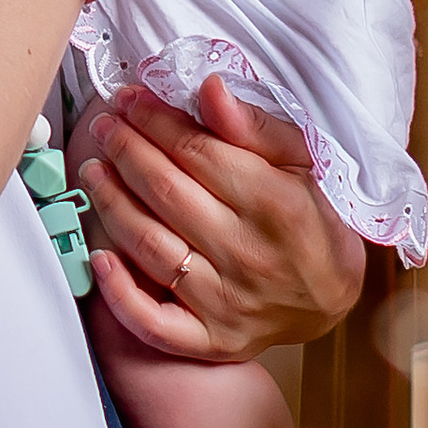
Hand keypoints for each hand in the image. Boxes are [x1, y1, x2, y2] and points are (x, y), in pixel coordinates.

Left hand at [79, 74, 377, 358]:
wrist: (332, 295)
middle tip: (105, 128)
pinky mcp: (213, 339)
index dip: (156, 121)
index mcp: (276, 203)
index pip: (197, 153)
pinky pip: (154, 323)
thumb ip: (252, 126)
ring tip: (95, 171)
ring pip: (150, 247)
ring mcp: (228, 302)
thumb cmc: (311, 218)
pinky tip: (99, 258)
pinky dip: (120, 293)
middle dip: (126, 151)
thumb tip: (208, 88)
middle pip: (166, 193)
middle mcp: (249, 254)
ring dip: (111, 204)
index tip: (130, 100)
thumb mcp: (300, 161)